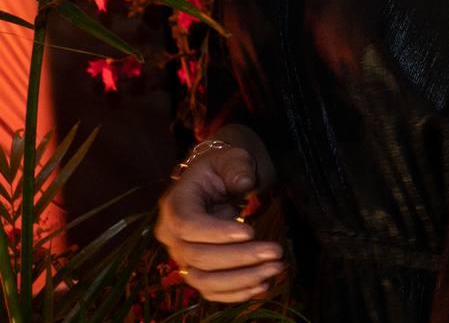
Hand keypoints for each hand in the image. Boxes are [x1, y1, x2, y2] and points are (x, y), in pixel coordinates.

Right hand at [154, 143, 285, 302]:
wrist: (215, 182)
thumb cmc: (222, 167)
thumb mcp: (230, 157)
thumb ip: (237, 167)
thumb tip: (244, 182)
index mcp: (175, 205)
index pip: (188, 226)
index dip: (217, 233)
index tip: (251, 231)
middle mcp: (172, 236)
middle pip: (199, 257)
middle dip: (240, 258)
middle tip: (276, 252)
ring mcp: (182, 257)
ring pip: (203, 280)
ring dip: (241, 280)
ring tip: (276, 269)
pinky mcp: (197, 270)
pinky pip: (211, 291)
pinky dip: (235, 293)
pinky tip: (263, 286)